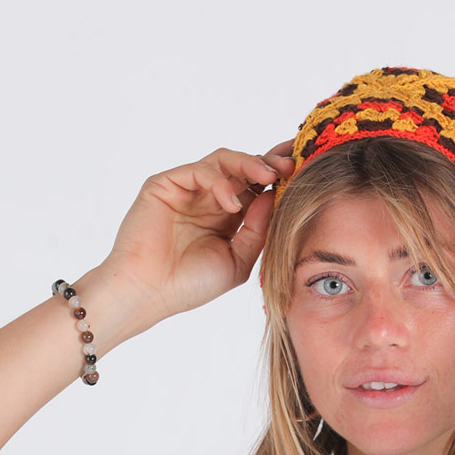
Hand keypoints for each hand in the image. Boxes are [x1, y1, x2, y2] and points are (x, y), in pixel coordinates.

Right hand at [100, 142, 296, 326]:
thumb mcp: (238, 260)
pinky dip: (219, 182)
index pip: (257, 188)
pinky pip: (199, 171)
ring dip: (249, 164)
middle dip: (270, 162)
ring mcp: (187, 190)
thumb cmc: (190, 284)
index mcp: (227, 217)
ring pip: (223, 161)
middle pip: (244, 168)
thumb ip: (258, 229)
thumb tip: (274, 195)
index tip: (305, 169)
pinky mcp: (165, 185)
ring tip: (268, 175)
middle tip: (292, 163)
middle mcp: (208, 199)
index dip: (279, 177)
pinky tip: (231, 203)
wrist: (149, 293)